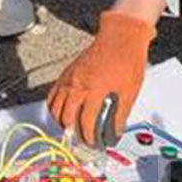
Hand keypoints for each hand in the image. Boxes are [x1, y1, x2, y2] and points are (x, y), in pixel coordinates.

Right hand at [46, 8, 158, 143]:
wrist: (120, 38)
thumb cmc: (127, 60)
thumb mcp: (129, 92)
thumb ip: (120, 114)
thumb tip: (116, 131)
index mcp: (95, 92)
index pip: (86, 122)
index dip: (90, 137)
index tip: (94, 143)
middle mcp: (78, 86)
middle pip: (67, 118)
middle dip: (74, 133)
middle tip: (81, 140)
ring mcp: (69, 79)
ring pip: (55, 108)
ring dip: (61, 121)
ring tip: (70, 129)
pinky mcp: (66, 74)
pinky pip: (52, 95)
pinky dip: (54, 107)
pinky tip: (61, 111)